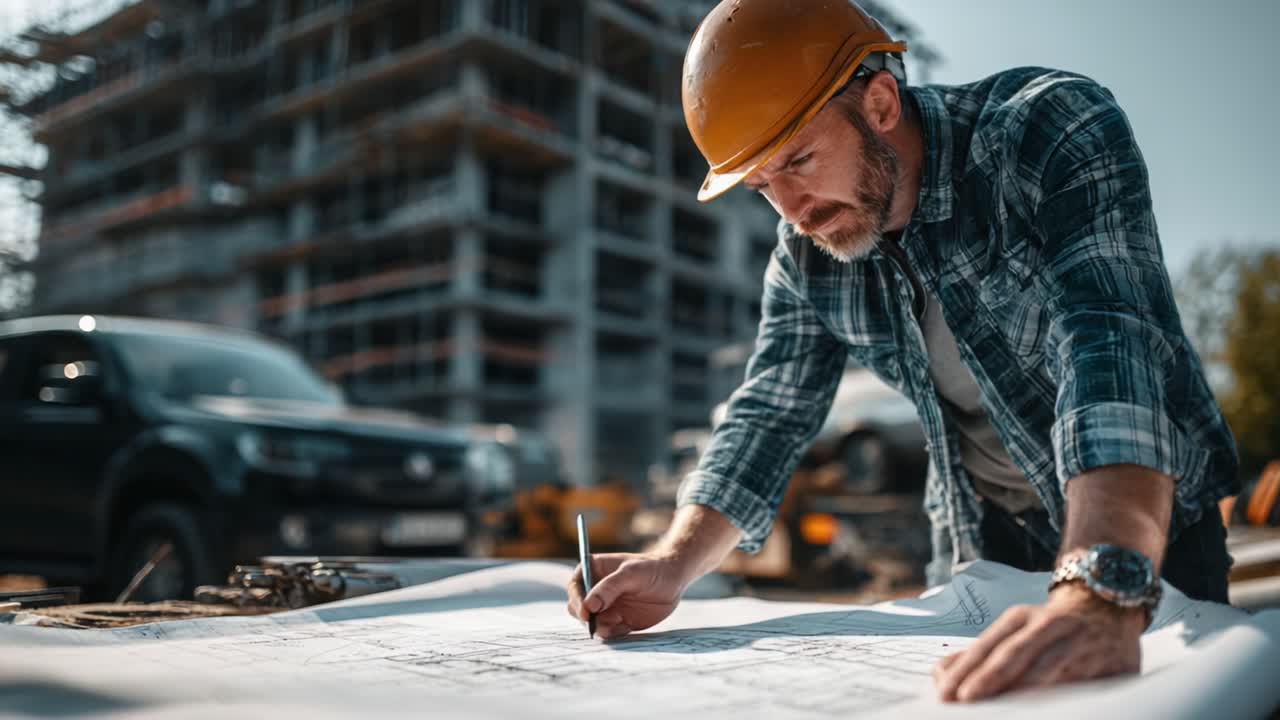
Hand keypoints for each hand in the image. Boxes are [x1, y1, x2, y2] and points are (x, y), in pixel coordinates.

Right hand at [565, 552, 687, 639]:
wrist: (673, 580)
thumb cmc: (651, 569)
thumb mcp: (631, 574)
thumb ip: (609, 588)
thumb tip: (588, 606)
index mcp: (593, 570)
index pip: (575, 587)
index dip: (577, 600)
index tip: (586, 612)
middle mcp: (595, 590)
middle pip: (577, 608)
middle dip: (586, 617)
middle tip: (597, 622)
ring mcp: (605, 606)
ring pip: (590, 623)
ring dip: (599, 627)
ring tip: (617, 622)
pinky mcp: (617, 621)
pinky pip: (607, 631)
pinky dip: (612, 633)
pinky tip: (625, 625)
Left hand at [932, 582, 1144, 701]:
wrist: (1106, 608)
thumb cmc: (1047, 630)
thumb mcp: (1011, 632)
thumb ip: (977, 655)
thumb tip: (939, 675)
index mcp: (1021, 618)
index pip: (989, 646)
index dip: (968, 670)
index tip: (948, 693)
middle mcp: (1052, 625)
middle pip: (1017, 654)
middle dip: (990, 678)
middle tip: (966, 700)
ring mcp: (1085, 643)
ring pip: (1053, 670)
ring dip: (1029, 690)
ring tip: (1006, 710)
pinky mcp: (1117, 664)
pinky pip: (1092, 687)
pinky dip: (1072, 700)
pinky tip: (1055, 711)